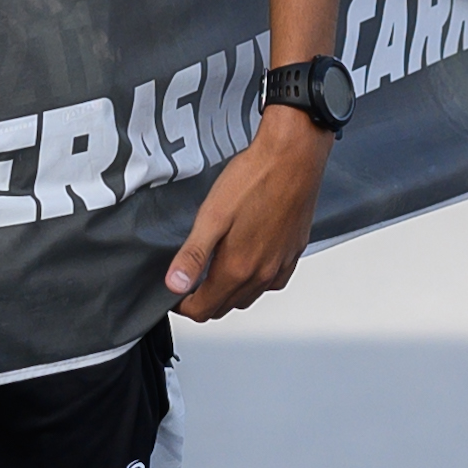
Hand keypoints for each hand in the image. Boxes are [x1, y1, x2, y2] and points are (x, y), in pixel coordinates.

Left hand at [165, 106, 331, 320]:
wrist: (293, 158)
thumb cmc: (255, 179)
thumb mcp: (212, 215)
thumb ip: (193, 254)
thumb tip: (174, 284)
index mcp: (239, 267)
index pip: (205, 308)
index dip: (184, 306)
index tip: (174, 297)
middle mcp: (262, 274)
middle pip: (226, 306)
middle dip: (203, 302)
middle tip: (187, 286)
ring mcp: (281, 265)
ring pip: (249, 297)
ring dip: (228, 294)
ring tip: (212, 276)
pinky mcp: (293, 253)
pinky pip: (271, 283)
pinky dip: (254, 283)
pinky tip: (247, 265)